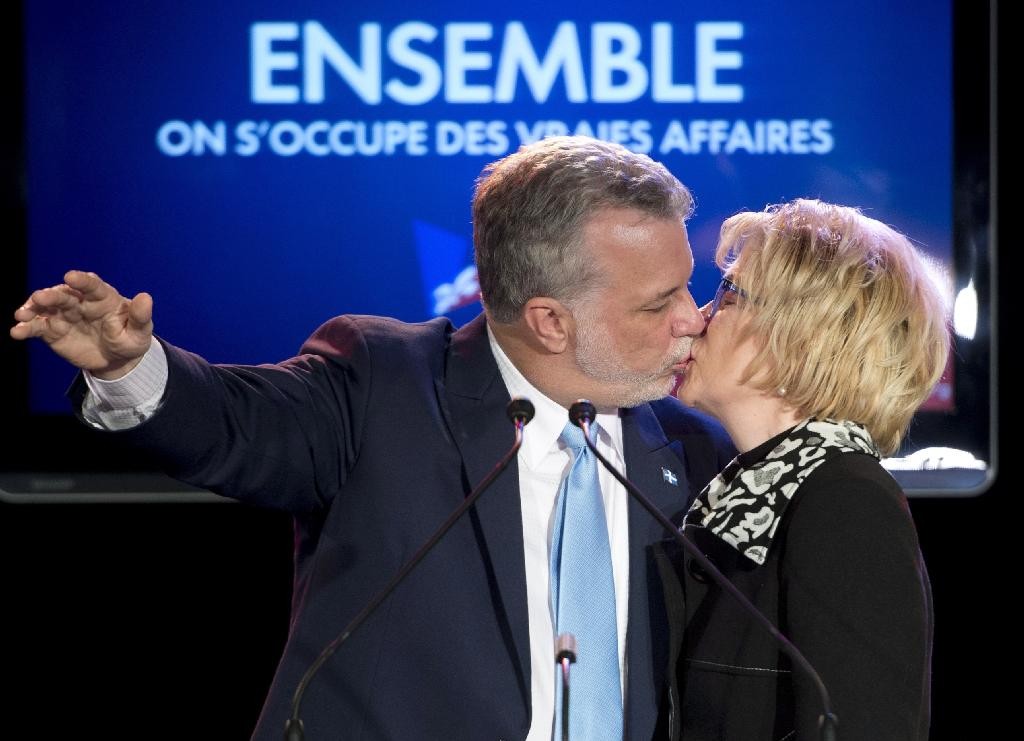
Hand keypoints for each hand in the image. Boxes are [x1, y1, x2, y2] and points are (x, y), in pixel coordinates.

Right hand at [10, 270, 153, 378]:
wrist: (116, 358)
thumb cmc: (130, 339)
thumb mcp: (140, 331)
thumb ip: (140, 316)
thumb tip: (146, 297)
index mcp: (103, 298)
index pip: (92, 286)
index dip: (82, 281)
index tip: (72, 276)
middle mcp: (80, 302)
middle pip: (64, 295)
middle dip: (51, 295)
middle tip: (40, 297)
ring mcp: (64, 315)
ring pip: (46, 307)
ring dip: (33, 308)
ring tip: (22, 314)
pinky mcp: (52, 330)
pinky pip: (37, 326)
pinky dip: (26, 327)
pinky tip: (17, 332)